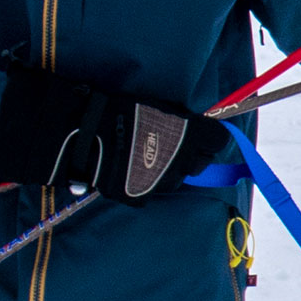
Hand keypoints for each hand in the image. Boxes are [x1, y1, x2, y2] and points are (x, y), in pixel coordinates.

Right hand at [0, 68, 216, 205]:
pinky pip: (150, 191)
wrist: (82, 135)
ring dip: (169, 169)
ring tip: (147, 156)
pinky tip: (129, 170)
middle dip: (192, 154)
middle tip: (173, 143)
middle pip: (201, 162)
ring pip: (176, 178)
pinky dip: (144, 182)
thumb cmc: (118, 110)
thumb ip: (177, 118)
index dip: (209, 136)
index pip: (218, 140)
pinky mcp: (139, 196)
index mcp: (190, 136)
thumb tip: (191, 123)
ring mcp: (161, 182)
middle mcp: (182, 162)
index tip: (200, 132)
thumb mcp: (153, 105)